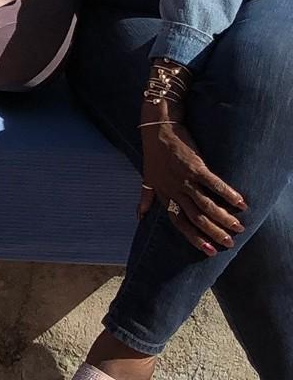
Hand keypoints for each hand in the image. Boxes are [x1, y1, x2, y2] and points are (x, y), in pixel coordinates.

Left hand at [139, 119, 246, 254]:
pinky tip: (241, 203)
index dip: (193, 237)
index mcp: (163, 194)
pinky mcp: (195, 166)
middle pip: (195, 218)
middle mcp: (174, 189)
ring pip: (206, 205)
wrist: (158, 128)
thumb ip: (145, 198)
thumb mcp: (146, 178)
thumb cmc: (155, 154)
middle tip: (229, 243)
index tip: (208, 251)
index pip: (178, 222)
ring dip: (224, 218)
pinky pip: (214, 185)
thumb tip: (138, 217)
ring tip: (238, 227)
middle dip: (213, 233)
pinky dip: (228, 195)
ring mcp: (184, 178)